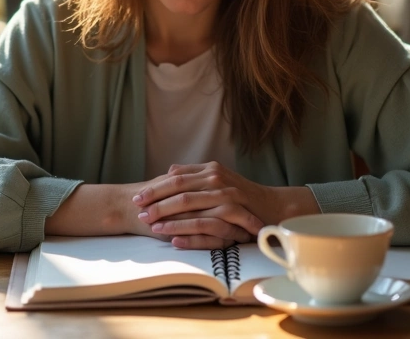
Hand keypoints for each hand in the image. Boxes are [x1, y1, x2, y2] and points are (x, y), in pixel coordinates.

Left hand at [133, 162, 275, 249]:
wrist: (272, 206)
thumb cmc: (241, 195)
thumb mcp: (218, 179)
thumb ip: (194, 174)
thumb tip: (169, 171)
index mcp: (210, 170)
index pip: (175, 177)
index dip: (155, 188)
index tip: (138, 198)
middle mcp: (217, 179)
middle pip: (178, 190)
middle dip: (155, 202)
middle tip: (138, 212)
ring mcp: (226, 196)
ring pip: (189, 206)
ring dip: (167, 218)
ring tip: (150, 226)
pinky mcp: (234, 214)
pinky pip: (205, 224)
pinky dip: (187, 233)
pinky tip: (172, 240)